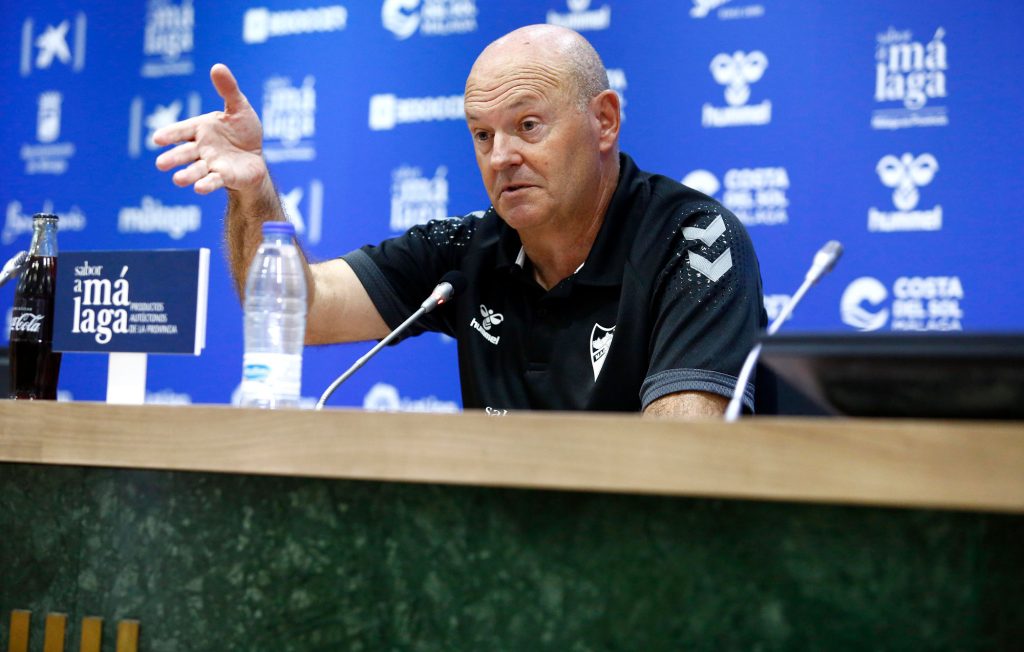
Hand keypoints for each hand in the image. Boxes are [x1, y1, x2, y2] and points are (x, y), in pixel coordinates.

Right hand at [154, 64, 266, 194]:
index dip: (170, 134)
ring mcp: (212, 164)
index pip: (182, 130)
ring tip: (178, 180)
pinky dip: (206, 184)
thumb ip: (228, 90)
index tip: (157, 139)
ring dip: (187, 175)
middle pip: (185, 153)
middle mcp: (202, 148)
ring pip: (196, 170)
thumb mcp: (239, 108)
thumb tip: (217, 66)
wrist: (256, 157)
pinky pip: (214, 181)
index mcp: (201, 129)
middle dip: (173, 158)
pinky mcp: (224, 177)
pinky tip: (199, 189)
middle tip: (160, 164)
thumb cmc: (243, 132)